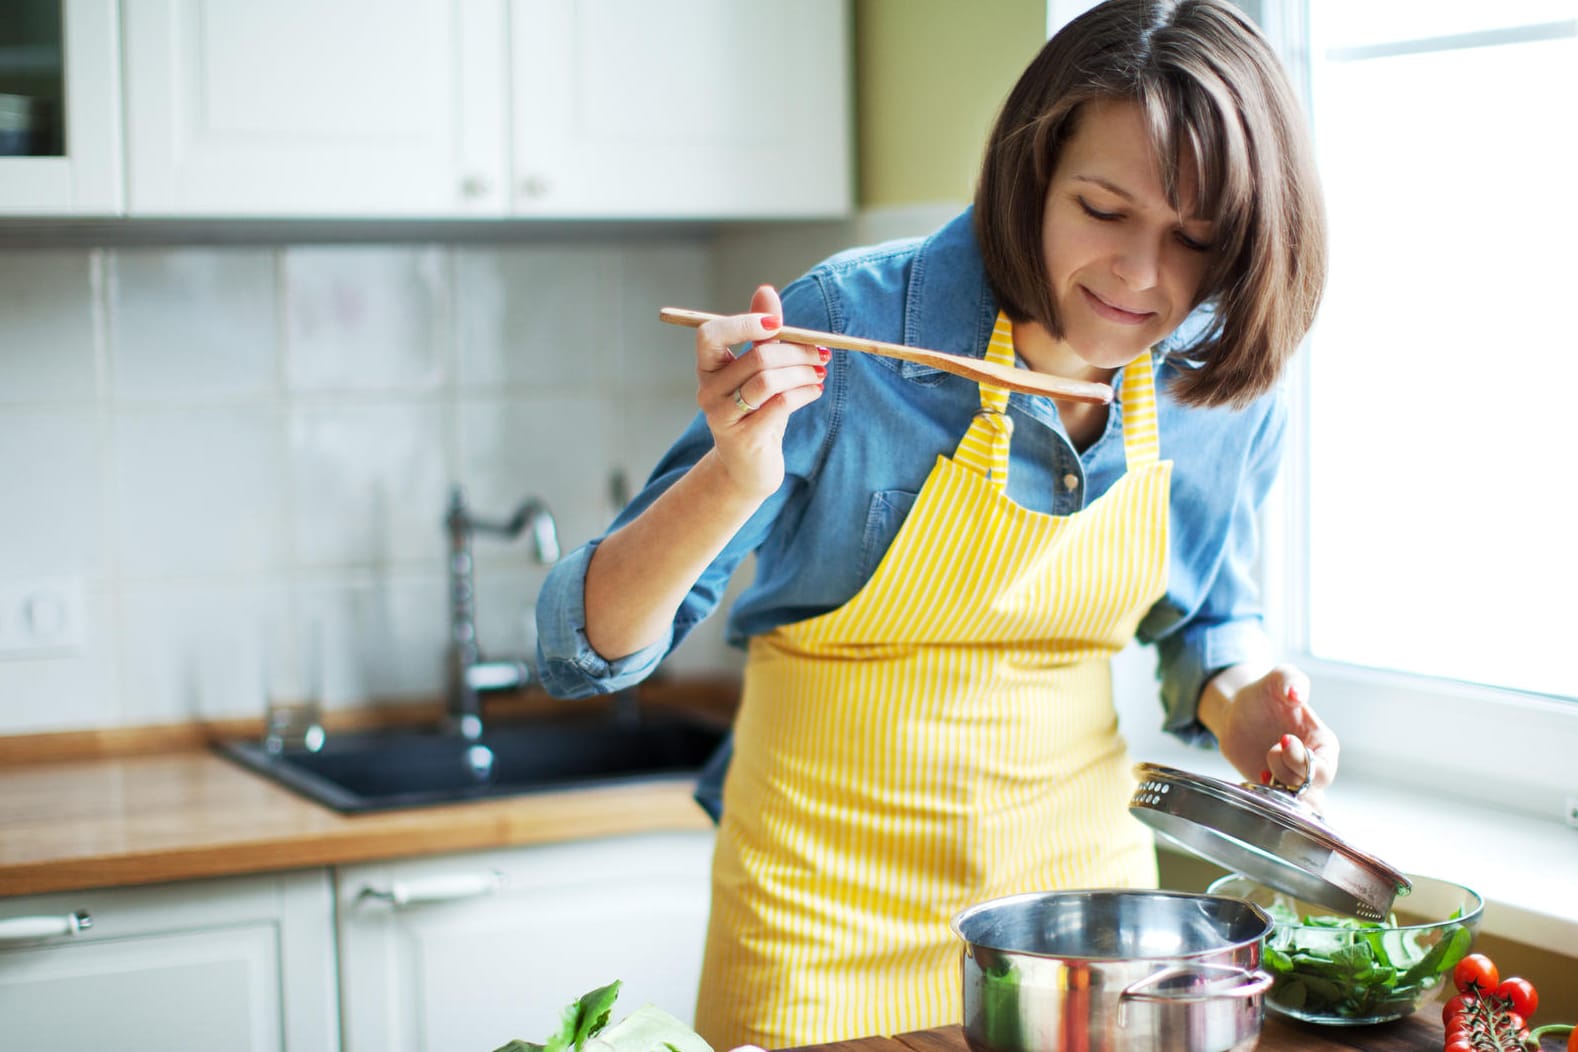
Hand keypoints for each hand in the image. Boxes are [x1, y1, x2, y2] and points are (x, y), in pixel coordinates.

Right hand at [694, 285, 825, 499]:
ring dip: (802, 372)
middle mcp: (708, 391)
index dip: (744, 323)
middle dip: (796, 351)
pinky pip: (780, 404)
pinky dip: (805, 392)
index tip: (777, 325)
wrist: (749, 467)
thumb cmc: (756, 411)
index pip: (711, 334)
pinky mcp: (744, 438)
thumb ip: (761, 332)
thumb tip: (765, 291)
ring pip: (769, 380)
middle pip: (755, 357)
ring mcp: (722, 416)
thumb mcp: (759, 370)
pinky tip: (815, 390)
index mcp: (708, 368)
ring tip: (819, 373)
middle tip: (820, 353)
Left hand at [1211, 664, 1339, 808]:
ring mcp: (1294, 781)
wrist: (1238, 712)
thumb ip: (1290, 680)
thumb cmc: (1265, 695)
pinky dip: (1267, 800)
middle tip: (1270, 753)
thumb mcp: (1278, 678)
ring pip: (1303, 807)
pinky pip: (1279, 808)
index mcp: (1322, 743)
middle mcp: (1313, 766)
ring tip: (1265, 773)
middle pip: (1315, 790)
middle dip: (1291, 775)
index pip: (1325, 767)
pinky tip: (1256, 778)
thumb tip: (1296, 694)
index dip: (1304, 760)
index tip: (1283, 740)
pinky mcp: (1274, 791)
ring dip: (1284, 796)